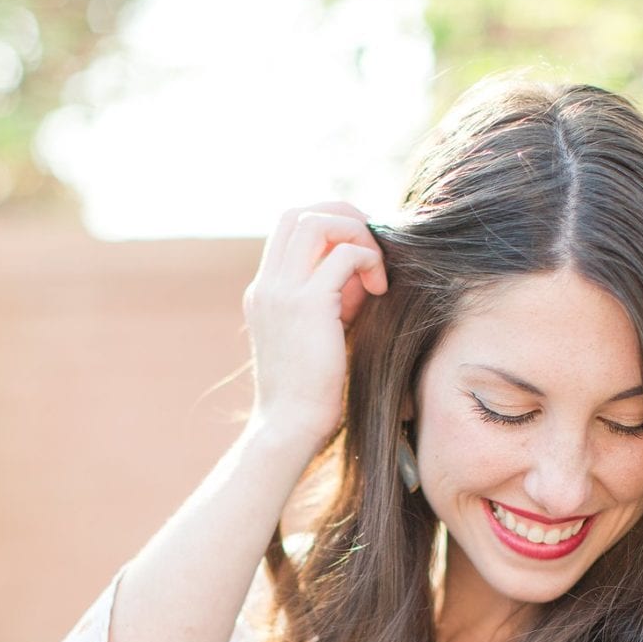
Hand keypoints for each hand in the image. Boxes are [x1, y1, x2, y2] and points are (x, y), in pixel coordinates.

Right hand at [241, 201, 387, 453]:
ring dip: (355, 234)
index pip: (289, 229)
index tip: (357, 252)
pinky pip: (345, 255)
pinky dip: (368, 261)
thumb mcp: (319, 336)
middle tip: (371, 246)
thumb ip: (334, 299)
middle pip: (297, 213)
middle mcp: (267, 285)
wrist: (289, 428)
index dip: (328, 226)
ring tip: (375, 269)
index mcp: (264, 292)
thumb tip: (365, 273)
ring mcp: (282, 292)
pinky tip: (379, 291)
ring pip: (317, 222)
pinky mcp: (307, 305)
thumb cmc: (310, 394)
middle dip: (342, 216)